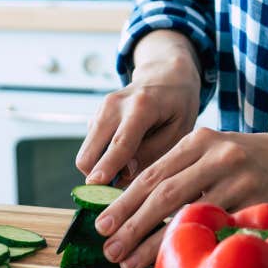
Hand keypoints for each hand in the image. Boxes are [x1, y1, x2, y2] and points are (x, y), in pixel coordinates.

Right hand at [74, 35, 202, 188]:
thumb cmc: (177, 105)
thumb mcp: (180, 130)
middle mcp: (114, 105)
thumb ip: (154, 153)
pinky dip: (102, 158)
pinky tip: (125, 157)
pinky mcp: (96, 116)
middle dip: (98, 176)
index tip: (95, 186)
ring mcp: (101, 109)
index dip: (107, 166)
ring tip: (128, 172)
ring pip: (87, 151)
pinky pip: (92, 147)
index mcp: (142, 106)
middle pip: (91, 150)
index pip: (121, 143)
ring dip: (100, 169)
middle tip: (120, 192)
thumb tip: (125, 175)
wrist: (165, 75)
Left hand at [94, 127, 267, 267]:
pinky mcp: (257, 200)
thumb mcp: (216, 149)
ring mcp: (237, 178)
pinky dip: (194, 244)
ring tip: (129, 261)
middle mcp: (215, 155)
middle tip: (108, 248)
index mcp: (199, 139)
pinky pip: (218, 227)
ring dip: (154, 242)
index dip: (124, 202)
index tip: (102, 224)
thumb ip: (183, 169)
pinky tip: (178, 259)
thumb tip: (137, 206)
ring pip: (186, 214)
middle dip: (130, 224)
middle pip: (162, 193)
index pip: (152, 173)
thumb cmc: (253, 159)